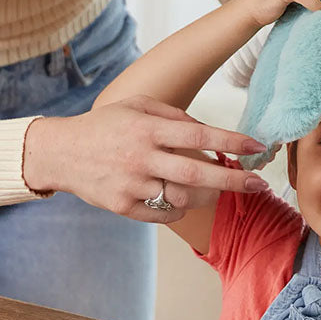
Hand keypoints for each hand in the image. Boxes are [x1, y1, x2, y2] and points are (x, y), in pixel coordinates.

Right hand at [22, 96, 271, 222]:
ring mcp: (131, 185)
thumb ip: (174, 116)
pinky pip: (163, 213)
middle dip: (233, 180)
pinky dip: (179, 206)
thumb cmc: (105, 126)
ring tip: (218, 189)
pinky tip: (182, 197)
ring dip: (207, 195)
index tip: (257, 146)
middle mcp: (140, 157)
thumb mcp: (137, 106)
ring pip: (182, 196)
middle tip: (259, 184)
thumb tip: (208, 131)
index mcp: (146, 129)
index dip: (232, 141)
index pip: (198, 135)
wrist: (61, 153)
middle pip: (197, 173)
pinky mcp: (123, 207)